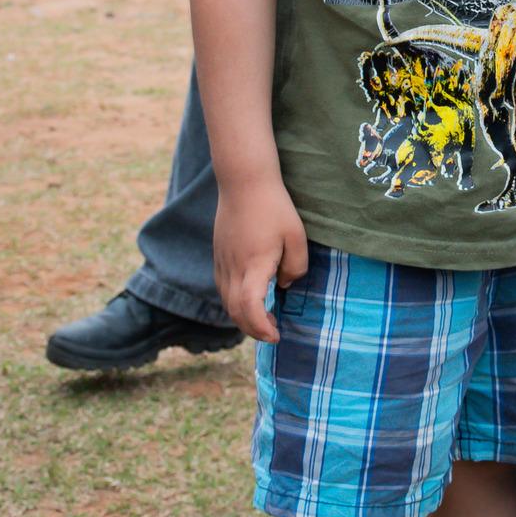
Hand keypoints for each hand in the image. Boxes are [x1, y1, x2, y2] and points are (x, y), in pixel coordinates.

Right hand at [213, 176, 308, 342]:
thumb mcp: (297, 236)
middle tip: (273, 332)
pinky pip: (223, 287)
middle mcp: (232, 268)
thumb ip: (296, 267)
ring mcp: (222, 262)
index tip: (276, 335)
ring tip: (264, 318)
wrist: (243, 181)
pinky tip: (250, 297)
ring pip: (227, 301)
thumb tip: (283, 285)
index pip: (249, 308)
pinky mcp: (218, 255)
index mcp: (253, 265)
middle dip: (253, 329)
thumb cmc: (274, 207)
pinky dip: (235, 301)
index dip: (261, 328)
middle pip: (236, 311)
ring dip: (243, 316)